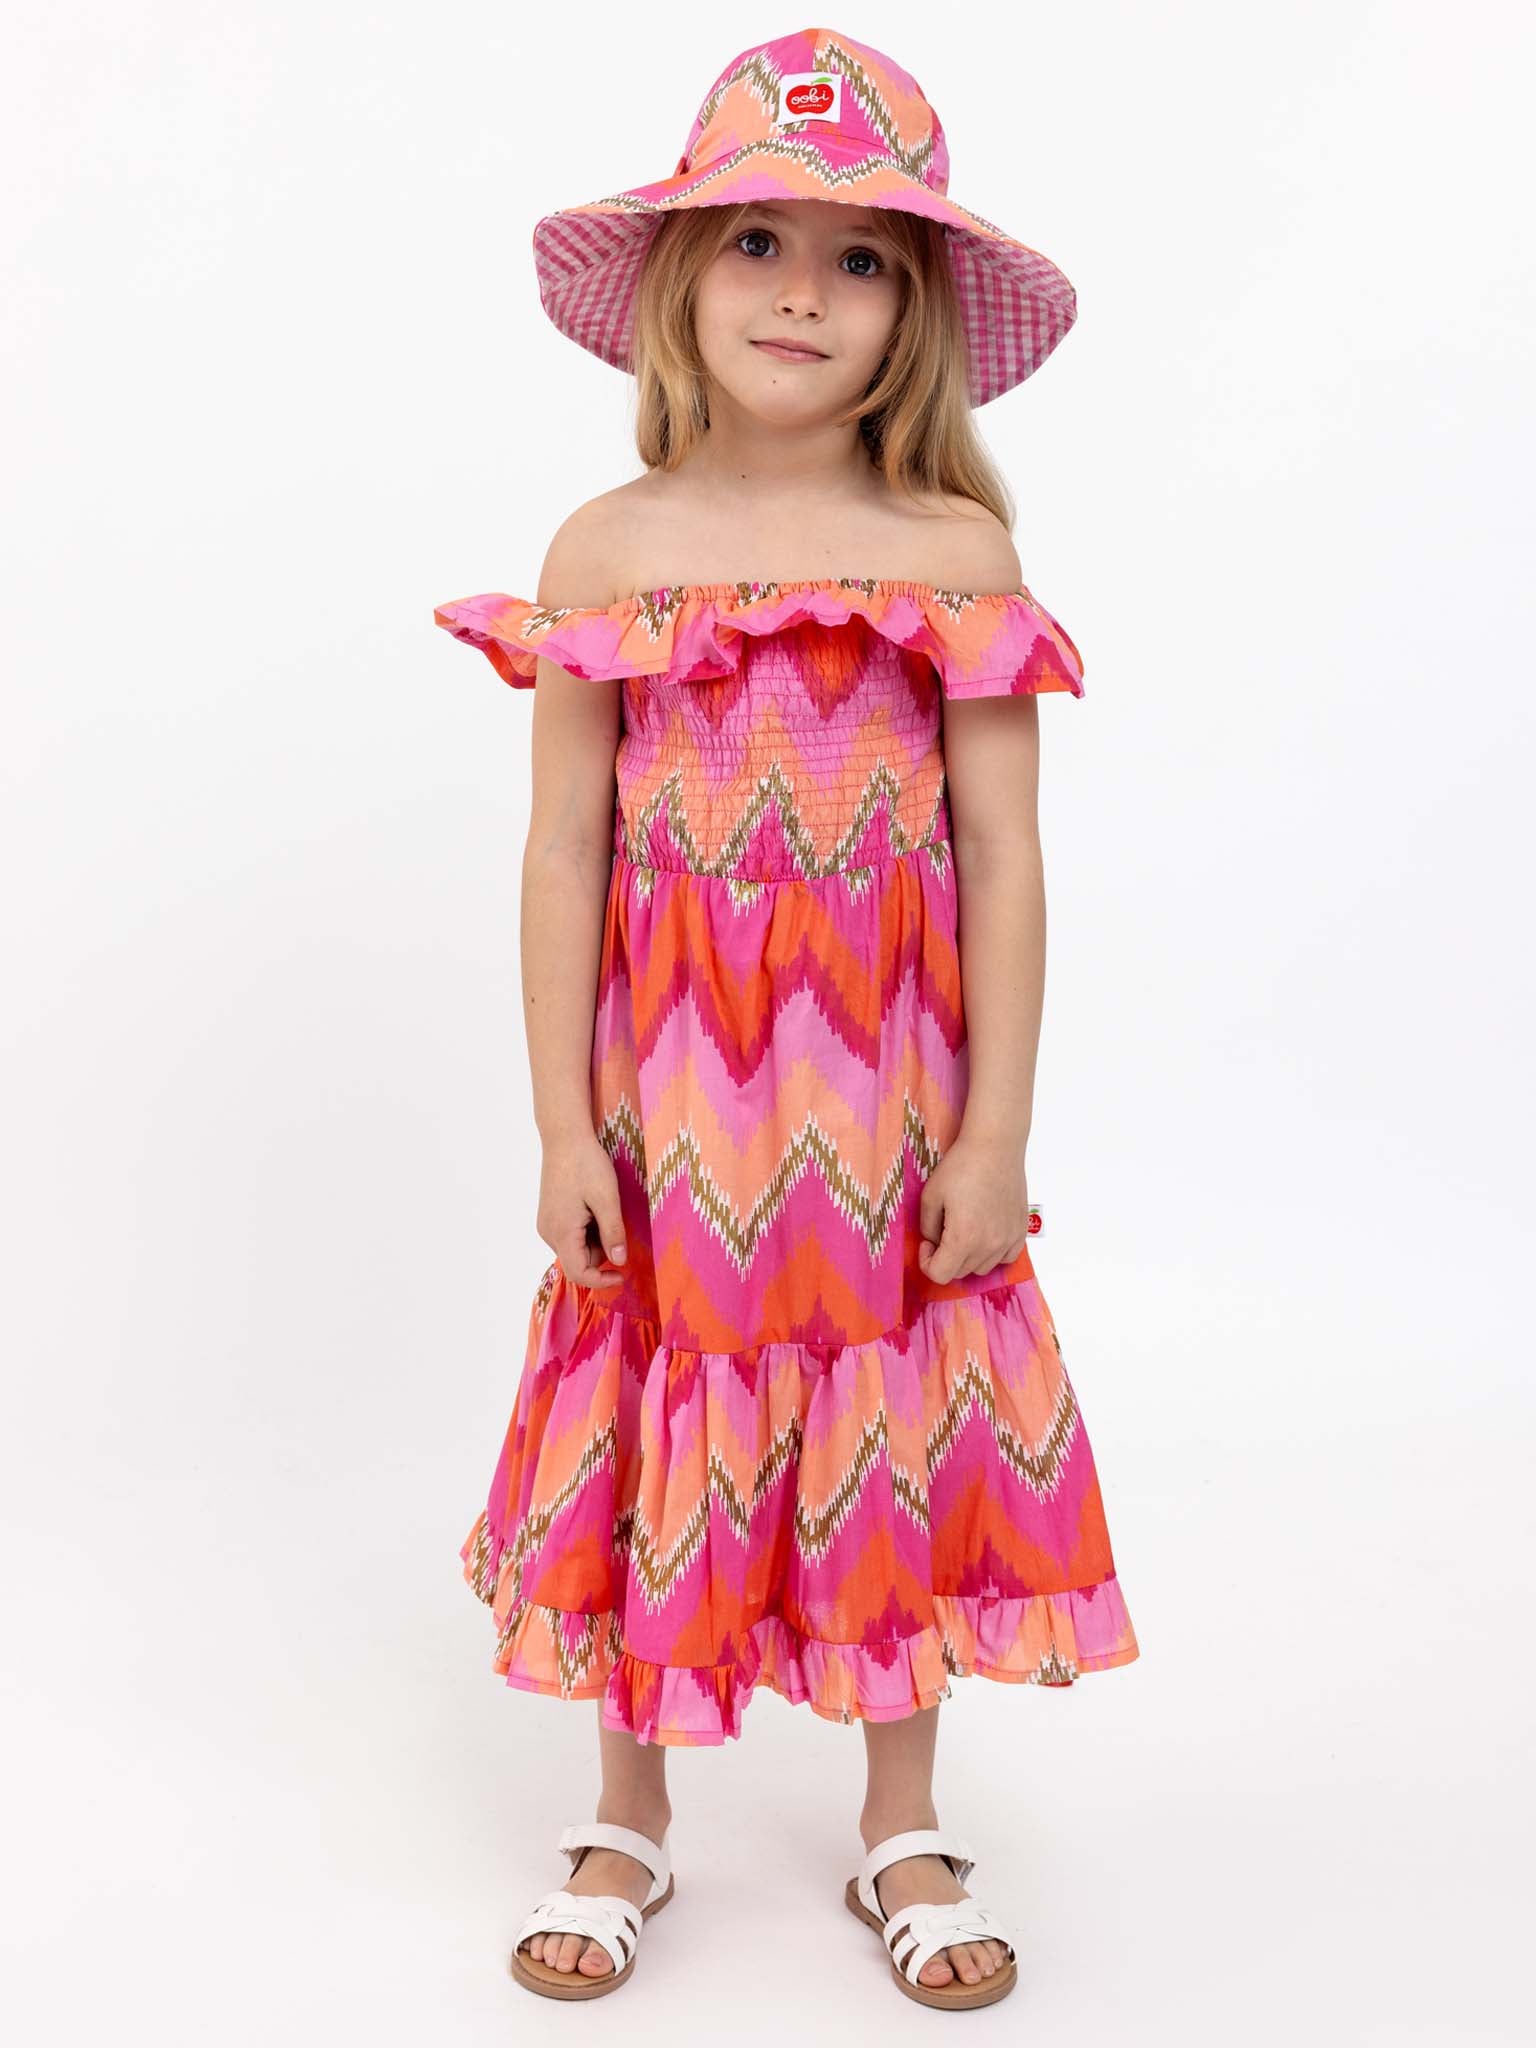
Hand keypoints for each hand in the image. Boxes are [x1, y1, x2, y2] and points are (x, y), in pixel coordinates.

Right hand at [536, 1131, 627, 1288]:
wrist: (564, 1137)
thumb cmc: (586, 1164)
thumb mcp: (607, 1199)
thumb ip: (613, 1232)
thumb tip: (620, 1262)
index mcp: (562, 1232)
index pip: (579, 1274)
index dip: (602, 1281)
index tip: (623, 1275)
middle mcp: (549, 1233)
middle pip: (578, 1261)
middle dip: (601, 1252)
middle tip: (614, 1221)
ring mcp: (547, 1224)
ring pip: (575, 1249)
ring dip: (594, 1239)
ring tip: (602, 1208)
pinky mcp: (549, 1216)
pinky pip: (570, 1236)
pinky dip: (585, 1230)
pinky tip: (592, 1206)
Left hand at [916, 1129, 1030, 1285]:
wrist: (995, 1147)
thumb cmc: (961, 1166)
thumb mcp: (930, 1196)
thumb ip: (927, 1228)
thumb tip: (934, 1242)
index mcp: (963, 1239)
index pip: (941, 1275)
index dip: (927, 1262)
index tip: (927, 1243)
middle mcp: (989, 1245)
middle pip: (961, 1273)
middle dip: (945, 1258)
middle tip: (941, 1232)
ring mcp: (1008, 1240)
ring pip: (982, 1268)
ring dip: (968, 1257)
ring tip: (963, 1230)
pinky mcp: (1020, 1231)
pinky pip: (1005, 1258)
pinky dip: (992, 1253)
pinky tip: (984, 1234)